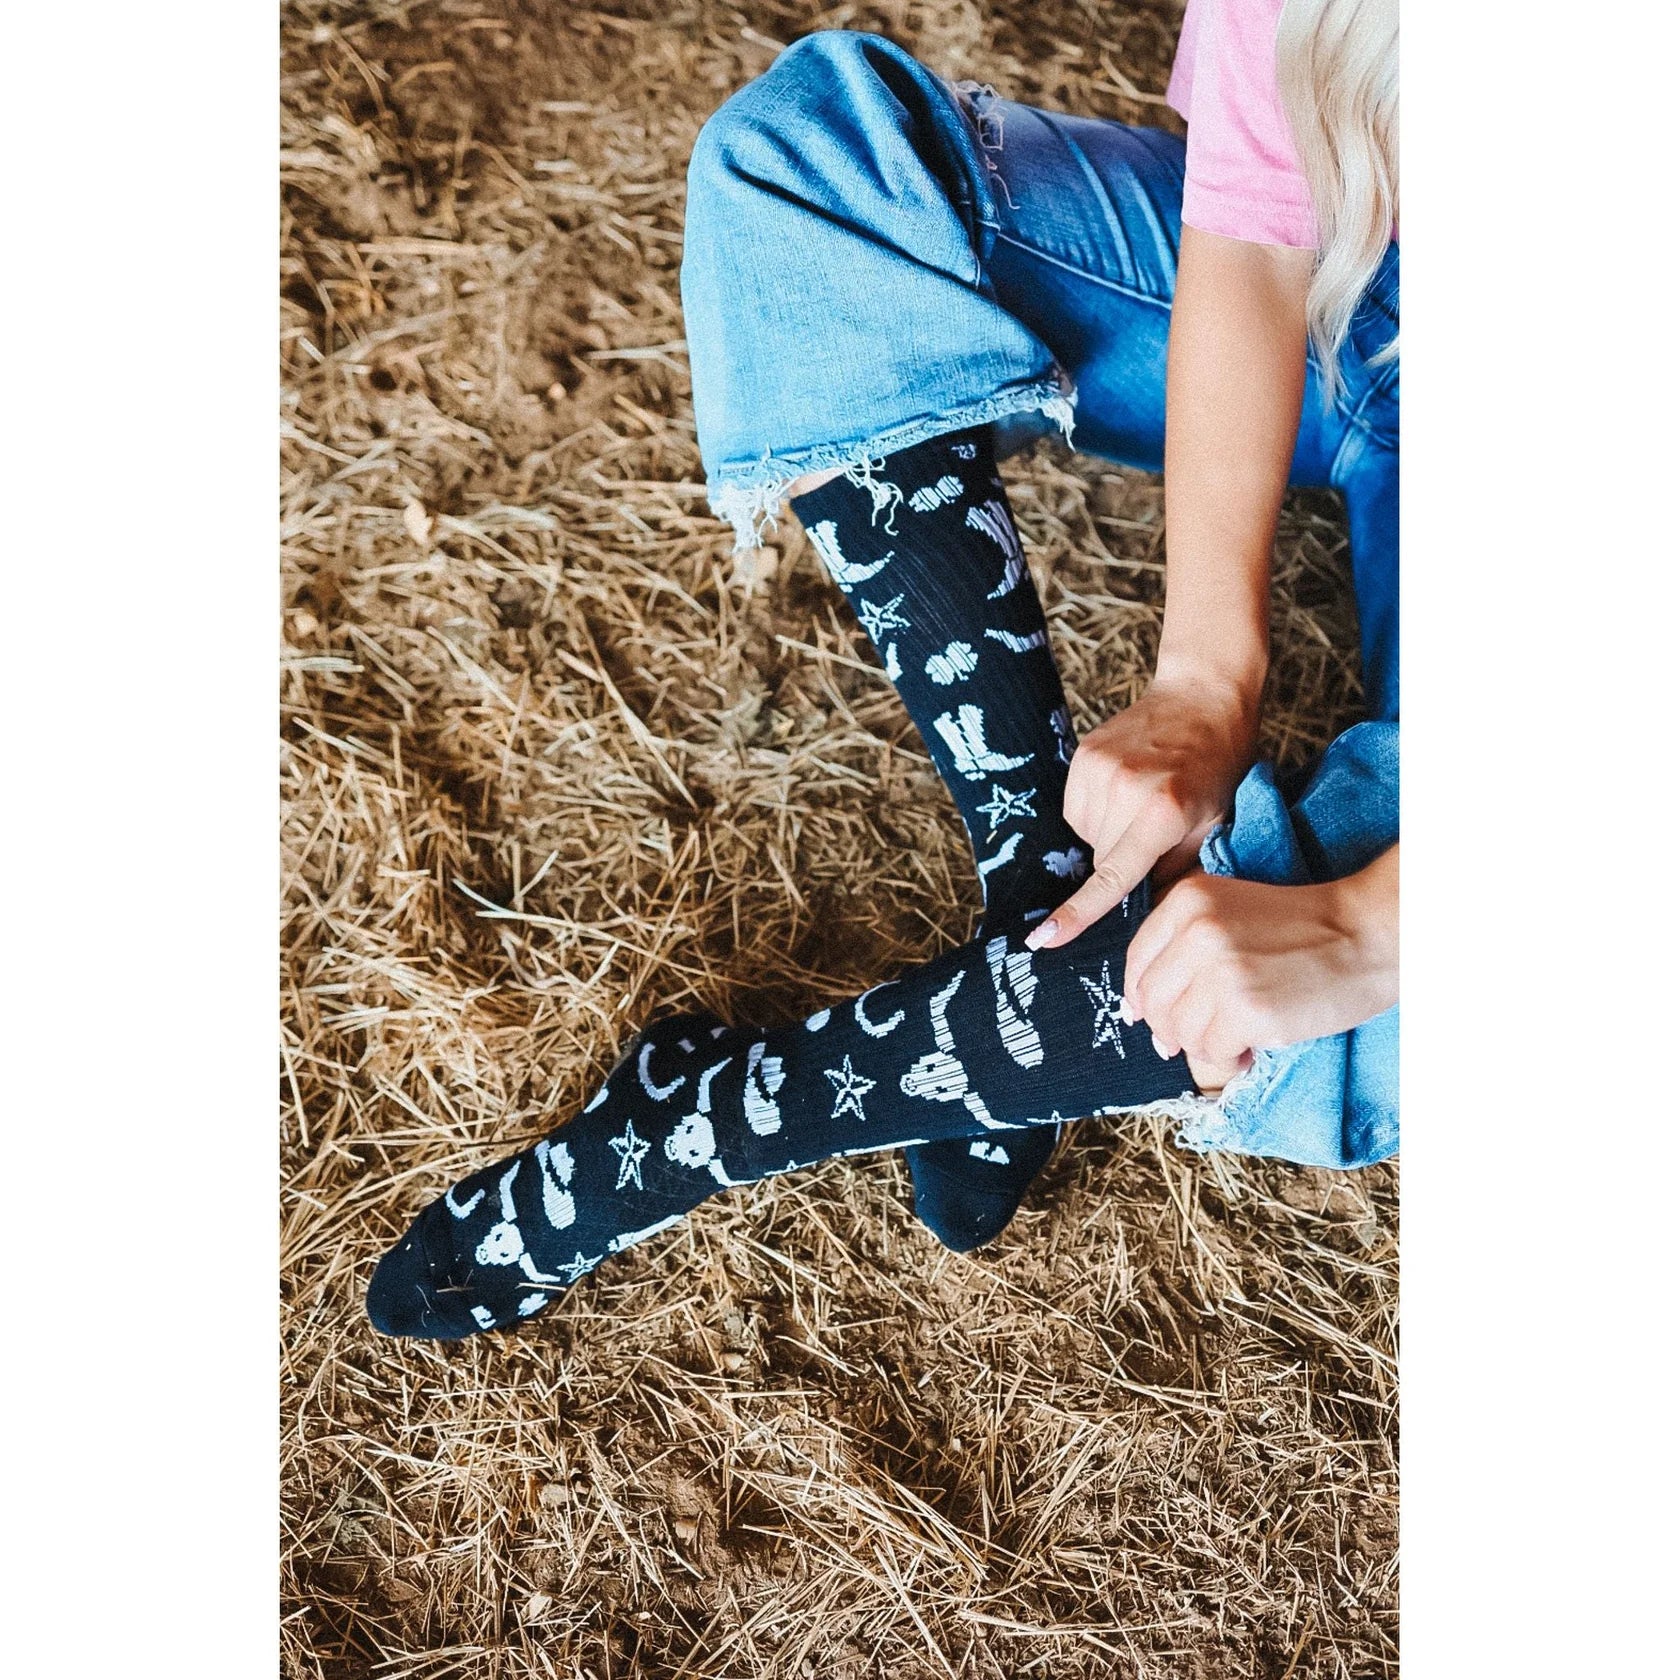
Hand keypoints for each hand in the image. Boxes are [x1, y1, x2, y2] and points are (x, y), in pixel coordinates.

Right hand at [1027, 673, 1256, 950]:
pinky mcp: (1082, 755)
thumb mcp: (1215, 824)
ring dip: (1109, 833)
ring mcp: (1099, 769)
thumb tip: (1146, 913)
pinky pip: (1077, 808)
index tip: (1045, 938)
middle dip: (1123, 859)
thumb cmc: (1219, 765)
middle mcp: (1125, 790)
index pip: (1113, 875)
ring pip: (1087, 835)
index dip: (1078, 912)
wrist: (1203, 695)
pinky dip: (1098, 810)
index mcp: (1163, 812)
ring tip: (1143, 802)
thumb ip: (1179, 871)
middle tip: (1157, 831)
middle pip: (1102, 858)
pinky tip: (1125, 788)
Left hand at [1123, 856, 1399, 1086]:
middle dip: (1170, 1028)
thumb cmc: (1304, 928)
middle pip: (1153, 1000)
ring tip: (1236, 1038)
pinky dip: (1228, 1058)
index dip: (1140, 996)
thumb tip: (1138, 1013)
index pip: (1138, 960)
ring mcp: (1220, 970)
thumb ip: (1183, 947)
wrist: (1367, 934)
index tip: (1148, 1015)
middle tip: (1198, 1037)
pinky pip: (1212, 1051)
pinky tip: (1250, 1048)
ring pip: (1179, 1030)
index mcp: (1188, 900)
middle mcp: (1196, 930)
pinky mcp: (1247, 1009)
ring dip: (1204, 1045)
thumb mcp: (1232, 913)